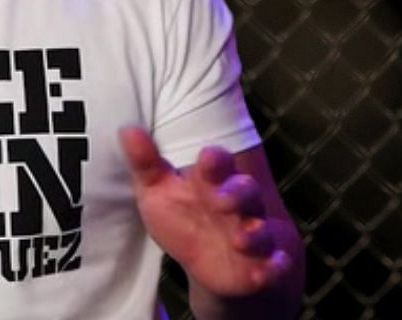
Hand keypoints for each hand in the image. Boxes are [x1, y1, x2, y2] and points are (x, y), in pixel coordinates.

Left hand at [121, 128, 291, 300]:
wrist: (216, 264)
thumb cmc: (185, 218)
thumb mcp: (158, 193)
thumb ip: (146, 164)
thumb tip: (127, 129)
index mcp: (213, 181)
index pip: (219, 163)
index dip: (214, 161)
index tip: (206, 158)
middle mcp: (238, 203)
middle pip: (245, 191)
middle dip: (236, 194)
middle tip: (221, 200)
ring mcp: (254, 233)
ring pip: (260, 228)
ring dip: (253, 233)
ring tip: (240, 239)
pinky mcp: (264, 264)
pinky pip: (274, 264)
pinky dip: (272, 267)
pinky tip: (264, 272)